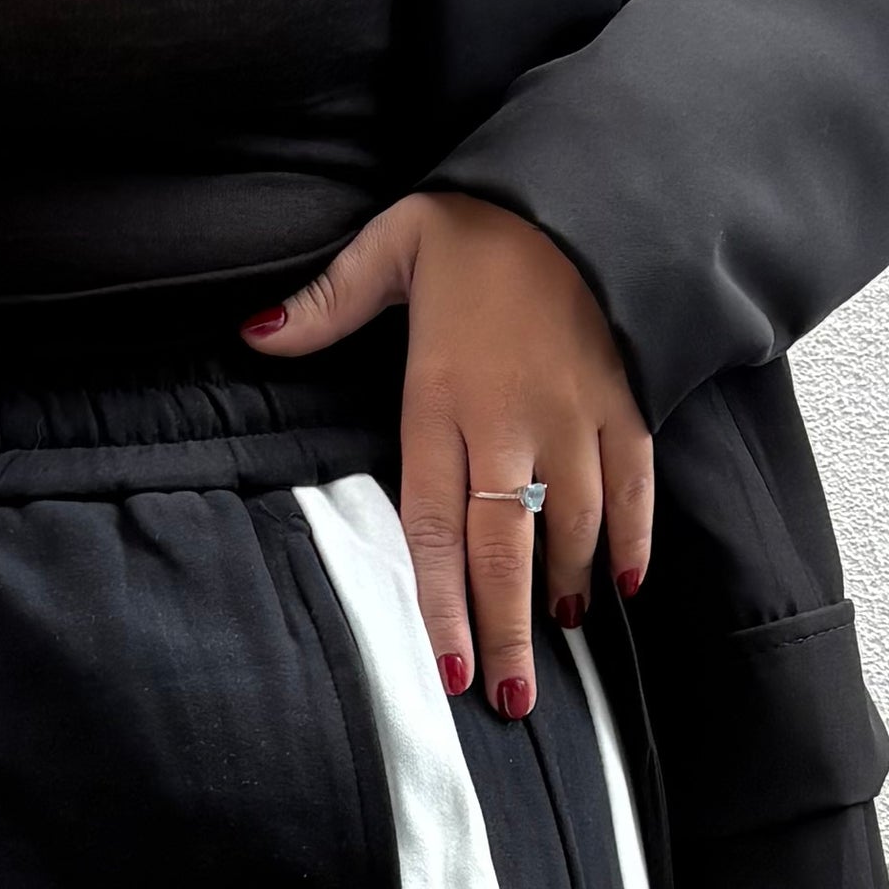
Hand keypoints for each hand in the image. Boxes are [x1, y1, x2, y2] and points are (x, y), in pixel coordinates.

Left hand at [243, 194, 652, 718]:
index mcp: (443, 400)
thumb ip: (325, 304)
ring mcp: (577, 420)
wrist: (587, 187)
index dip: (442, 604)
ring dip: (565, 590)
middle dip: (508, 632)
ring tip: (557, 641)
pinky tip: (624, 584)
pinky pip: (635, 487)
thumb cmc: (483, 223)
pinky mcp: (627, 405)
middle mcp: (512, 424)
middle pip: (506, 551)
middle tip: (508, 701)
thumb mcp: (391, 247)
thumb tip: (253, 336)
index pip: (435, 527)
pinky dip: (634, 539)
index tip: (450, 669)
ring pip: (574, 528)